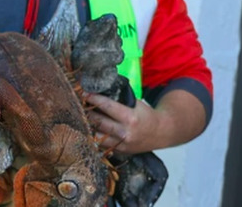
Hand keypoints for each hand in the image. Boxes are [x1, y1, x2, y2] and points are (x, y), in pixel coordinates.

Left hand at [86, 88, 207, 154]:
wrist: (161, 133)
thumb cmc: (146, 115)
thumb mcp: (135, 103)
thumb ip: (119, 99)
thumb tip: (99, 89)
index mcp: (130, 118)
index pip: (106, 106)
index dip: (93, 99)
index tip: (84, 93)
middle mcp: (125, 132)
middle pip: (98, 121)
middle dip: (87, 111)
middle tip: (79, 103)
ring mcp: (122, 144)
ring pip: (96, 134)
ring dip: (88, 125)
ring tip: (82, 116)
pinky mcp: (120, 151)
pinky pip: (101, 144)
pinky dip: (94, 136)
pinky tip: (89, 128)